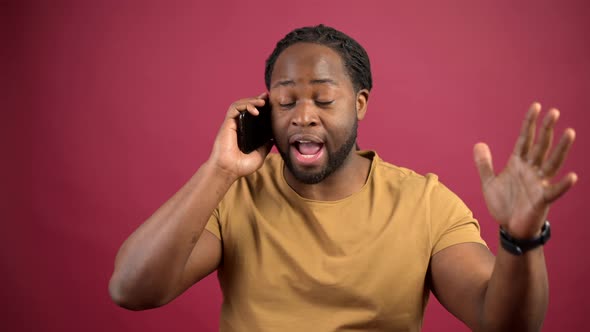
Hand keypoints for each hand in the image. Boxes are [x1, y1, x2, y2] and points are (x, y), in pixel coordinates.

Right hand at [208, 92, 272, 179]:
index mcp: (246, 131)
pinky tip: (255, 110)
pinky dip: (244, 105)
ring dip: (252, 100)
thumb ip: (266, 145)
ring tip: (263, 102)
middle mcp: (238, 126)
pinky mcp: (227, 123)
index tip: (271, 103)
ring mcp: (232, 124)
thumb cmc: (241, 166)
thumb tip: (274, 137)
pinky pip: (234, 108)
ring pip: (240, 104)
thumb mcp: (260, 154)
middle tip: (268, 98)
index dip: (261, 106)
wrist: (229, 170)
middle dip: (257, 100)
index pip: (253, 114)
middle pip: (247, 106)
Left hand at [473, 102, 577, 237]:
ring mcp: (538, 184)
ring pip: (551, 163)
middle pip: (540, 146)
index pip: (525, 139)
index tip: (536, 106)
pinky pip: (554, 191)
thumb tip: (479, 143)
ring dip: (560, 149)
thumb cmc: (503, 204)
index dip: (529, 123)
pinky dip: (563, 184)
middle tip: (554, 112)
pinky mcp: (542, 199)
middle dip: (546, 129)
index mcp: (518, 164)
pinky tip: (571, 176)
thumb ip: (484, 164)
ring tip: (570, 132)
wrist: (509, 227)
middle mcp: (531, 170)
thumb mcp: (489, 182)